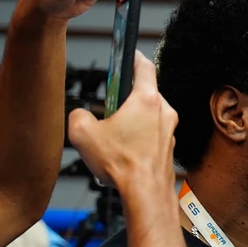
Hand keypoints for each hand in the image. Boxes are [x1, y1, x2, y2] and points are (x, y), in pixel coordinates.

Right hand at [67, 52, 176, 192]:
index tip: (128, 54)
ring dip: (130, 119)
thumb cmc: (123, 164)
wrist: (145, 192)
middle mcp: (163, 112)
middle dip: (125, 97)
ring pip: (147, 115)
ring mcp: (168, 130)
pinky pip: (151, 133)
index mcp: (146, 100)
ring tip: (113, 135)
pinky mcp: (168, 146)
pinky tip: (123, 151)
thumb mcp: (83, 133)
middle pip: (144, 92)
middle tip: (109, 107)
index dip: (133, 57)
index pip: (144, 66)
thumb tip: (81, 115)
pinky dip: (138, 136)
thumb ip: (78, 114)